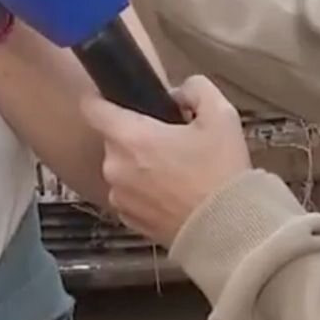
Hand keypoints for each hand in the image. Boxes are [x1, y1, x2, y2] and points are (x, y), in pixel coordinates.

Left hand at [81, 76, 252, 245]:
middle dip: (137, 135)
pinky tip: (173, 194)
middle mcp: (115, 167)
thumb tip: (178, 94)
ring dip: (140, 165)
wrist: (227, 230)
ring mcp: (119, 197)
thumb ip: (195, 89)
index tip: (118, 99)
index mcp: (130, 137)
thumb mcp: (221, 115)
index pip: (92, 108)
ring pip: (122, 168)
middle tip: (172, 140)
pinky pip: (130, 195)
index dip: (102, 98)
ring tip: (176, 171)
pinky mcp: (129, 221)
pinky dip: (145, 191)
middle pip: (114, 139)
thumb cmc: (221, 171)